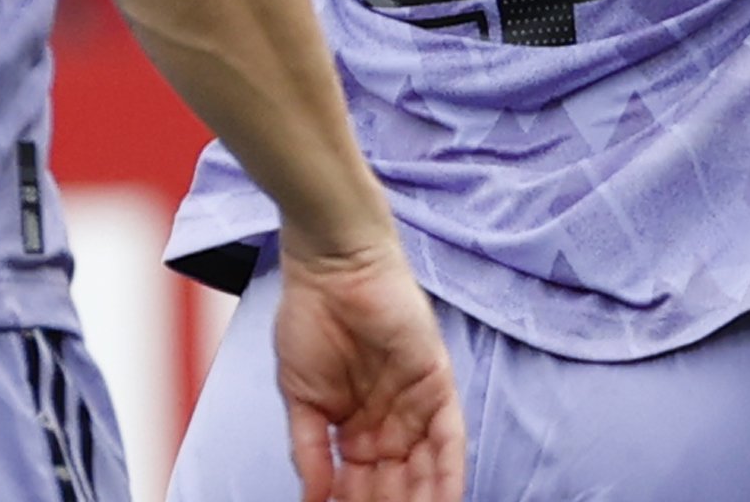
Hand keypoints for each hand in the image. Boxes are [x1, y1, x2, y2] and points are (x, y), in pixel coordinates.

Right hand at [272, 239, 466, 501]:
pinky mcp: (437, 385)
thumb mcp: (299, 396)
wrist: (330, 270)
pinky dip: (448, 473)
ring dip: (421, 500)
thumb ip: (309, 449)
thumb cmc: (309, 319)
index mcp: (356, 429)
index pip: (362, 486)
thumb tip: (313, 499)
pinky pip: (450, 439)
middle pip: (396, 484)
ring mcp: (415, 405)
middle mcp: (390, 423)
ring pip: (425, 469)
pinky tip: (443, 500)